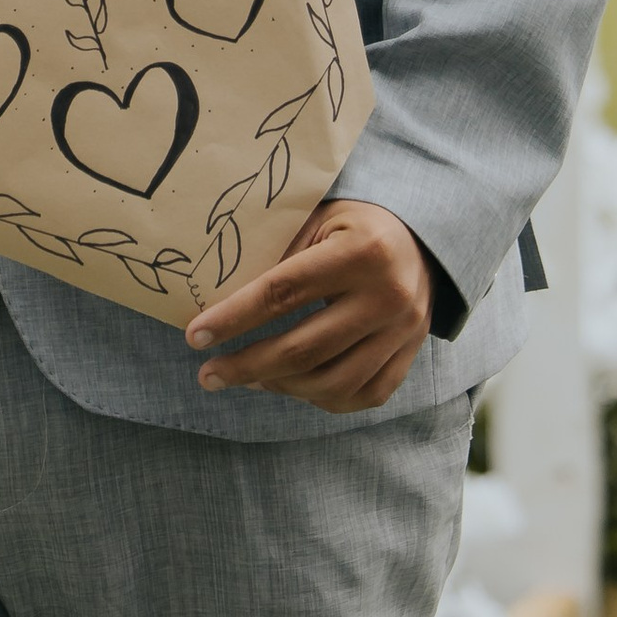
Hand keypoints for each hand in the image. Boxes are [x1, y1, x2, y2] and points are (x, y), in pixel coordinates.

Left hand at [184, 198, 435, 413]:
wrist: (422, 239)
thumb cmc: (354, 223)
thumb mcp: (318, 217)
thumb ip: (278, 252)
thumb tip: (217, 296)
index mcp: (361, 251)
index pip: (283, 292)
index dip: (234, 317)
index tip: (195, 336)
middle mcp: (388, 296)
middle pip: (304, 349)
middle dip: (246, 366)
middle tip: (207, 375)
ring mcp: (404, 332)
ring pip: (332, 382)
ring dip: (278, 386)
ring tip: (246, 376)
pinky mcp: (410, 355)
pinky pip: (362, 396)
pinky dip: (320, 398)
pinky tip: (291, 385)